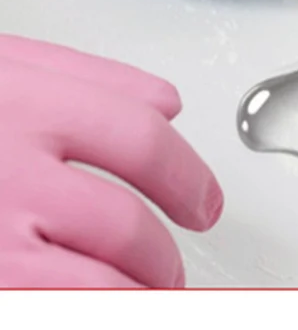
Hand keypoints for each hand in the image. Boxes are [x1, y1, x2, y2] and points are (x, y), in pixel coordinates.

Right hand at [0, 35, 222, 287]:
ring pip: (94, 289)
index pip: (144, 142)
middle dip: (163, 258)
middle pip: (125, 228)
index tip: (205, 204)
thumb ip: (93, 80)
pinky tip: (95, 302)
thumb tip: (168, 105)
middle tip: (172, 268)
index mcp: (27, 107)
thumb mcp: (6, 66)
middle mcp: (5, 174)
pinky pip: (53, 307)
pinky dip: (89, 309)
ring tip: (145, 298)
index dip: (189, 178)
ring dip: (133, 300)